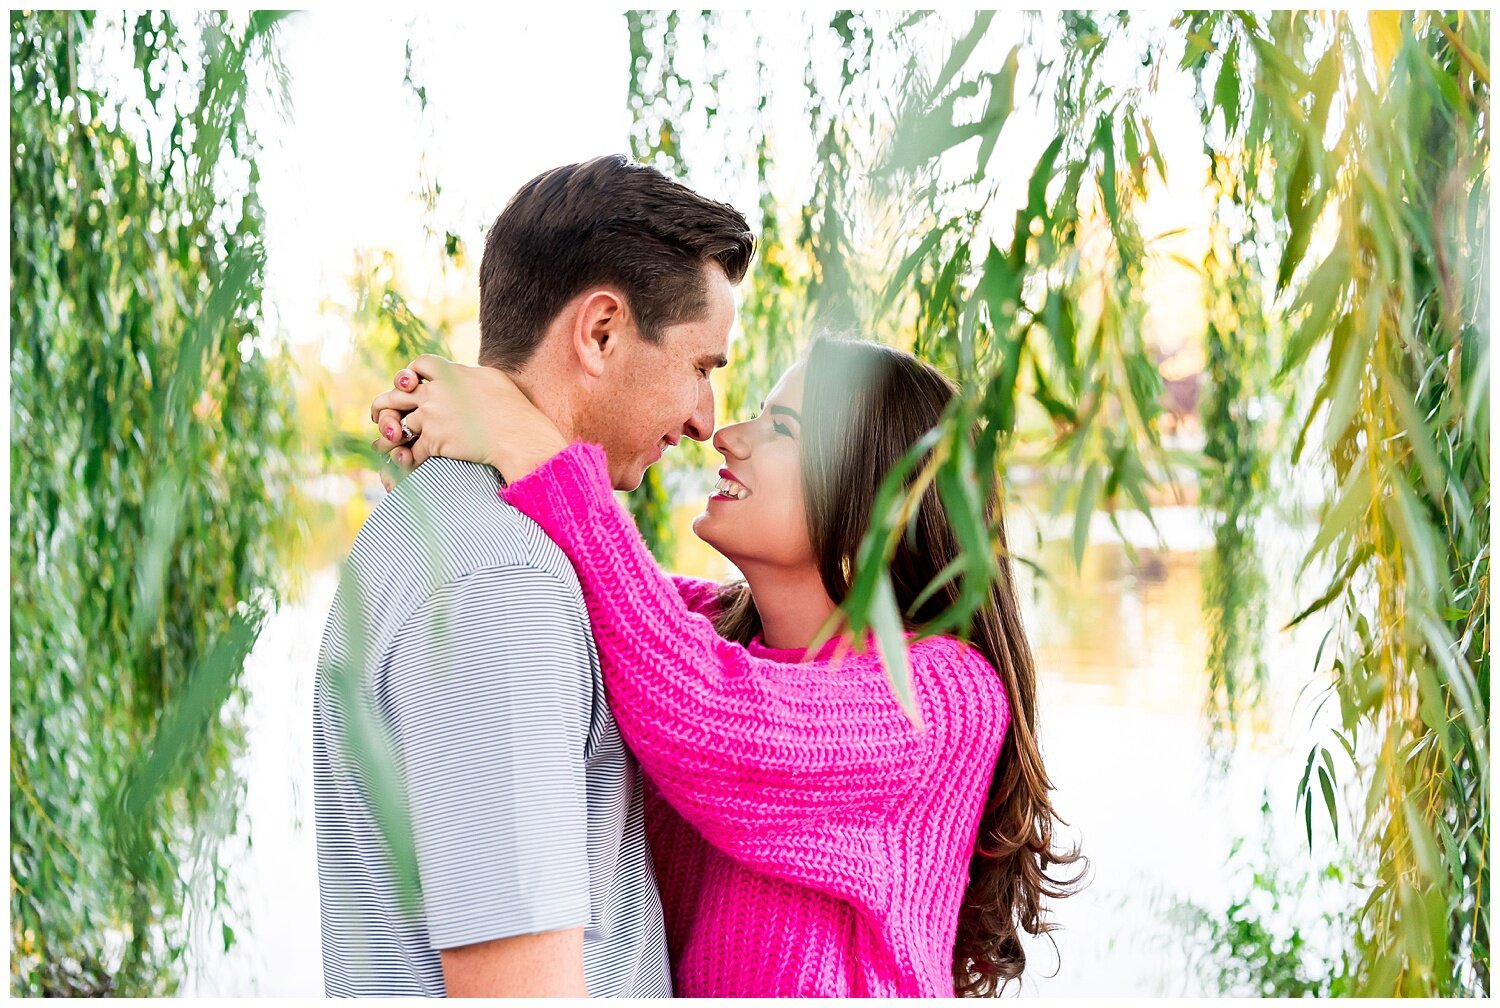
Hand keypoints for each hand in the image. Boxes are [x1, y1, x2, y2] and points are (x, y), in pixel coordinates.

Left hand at [369, 354, 568, 485]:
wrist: (519, 435)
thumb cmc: (515, 409)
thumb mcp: (493, 379)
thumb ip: (472, 375)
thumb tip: (467, 374)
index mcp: (451, 374)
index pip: (419, 364)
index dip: (409, 374)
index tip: (408, 385)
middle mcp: (436, 392)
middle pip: (396, 392)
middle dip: (384, 404)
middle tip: (379, 414)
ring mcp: (433, 416)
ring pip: (398, 424)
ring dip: (388, 434)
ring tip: (384, 442)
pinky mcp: (434, 441)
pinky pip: (411, 450)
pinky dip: (405, 458)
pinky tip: (404, 462)